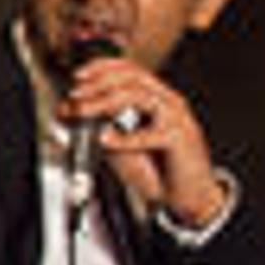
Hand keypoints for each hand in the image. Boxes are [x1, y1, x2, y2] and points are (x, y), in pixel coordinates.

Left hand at [63, 52, 225, 227]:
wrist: (190, 197)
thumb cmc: (160, 172)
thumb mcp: (122, 148)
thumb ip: (100, 129)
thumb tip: (73, 115)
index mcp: (157, 99)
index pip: (130, 70)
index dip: (102, 67)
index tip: (78, 76)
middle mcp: (168, 102)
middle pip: (133, 76)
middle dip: (99, 81)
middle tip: (76, 93)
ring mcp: (176, 118)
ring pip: (139, 96)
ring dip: (105, 101)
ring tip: (84, 111)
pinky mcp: (179, 138)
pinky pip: (148, 133)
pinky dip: (123, 137)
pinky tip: (106, 140)